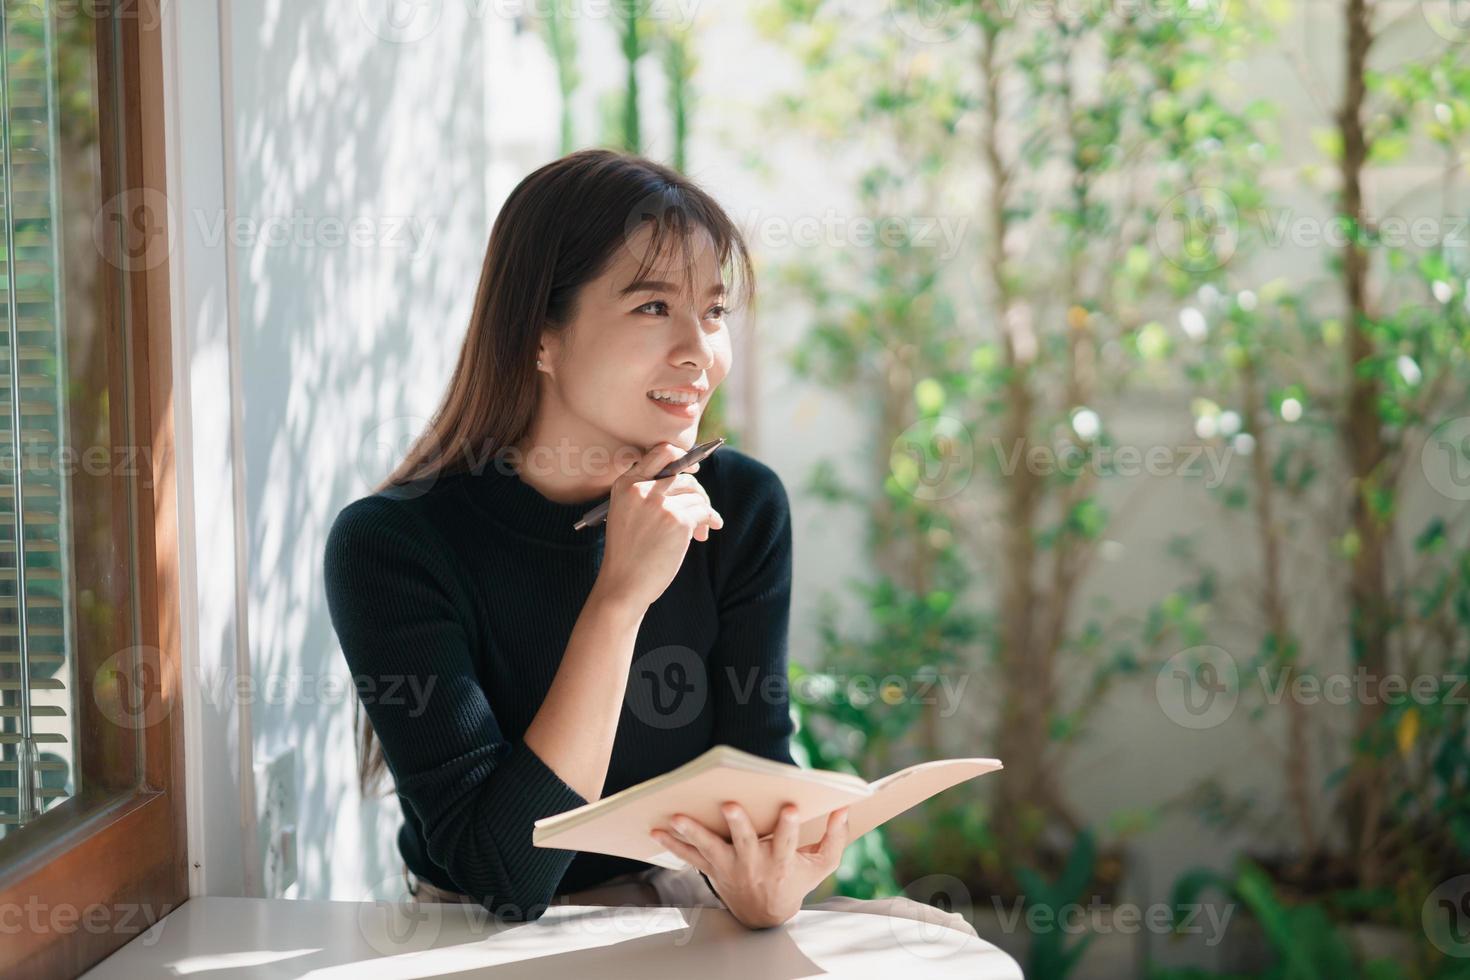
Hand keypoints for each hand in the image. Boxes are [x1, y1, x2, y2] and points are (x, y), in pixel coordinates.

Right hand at [593, 443, 722, 609]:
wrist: (624, 584)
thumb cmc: (628, 553)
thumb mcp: (626, 513)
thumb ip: (649, 493)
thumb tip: (691, 477)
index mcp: (626, 484)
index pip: (660, 452)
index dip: (682, 456)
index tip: (693, 468)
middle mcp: (641, 489)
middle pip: (683, 473)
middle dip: (697, 491)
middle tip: (701, 509)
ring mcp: (659, 504)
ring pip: (696, 494)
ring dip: (703, 510)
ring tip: (701, 529)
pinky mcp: (677, 521)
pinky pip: (705, 511)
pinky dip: (711, 520)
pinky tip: (711, 529)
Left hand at [650, 802, 850, 928]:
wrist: (765, 916)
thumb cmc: (795, 882)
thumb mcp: (821, 866)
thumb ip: (835, 838)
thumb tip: (845, 808)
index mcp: (782, 863)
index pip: (787, 843)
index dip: (789, 827)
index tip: (790, 808)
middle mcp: (754, 866)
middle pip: (745, 843)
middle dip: (738, 824)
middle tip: (730, 805)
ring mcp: (730, 868)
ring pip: (710, 848)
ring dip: (693, 832)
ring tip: (676, 816)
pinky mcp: (712, 870)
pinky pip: (690, 856)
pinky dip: (672, 844)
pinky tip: (655, 830)